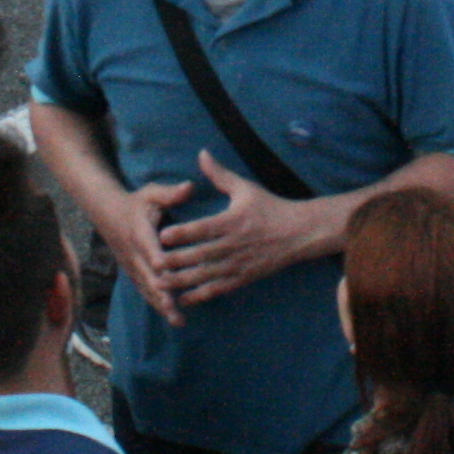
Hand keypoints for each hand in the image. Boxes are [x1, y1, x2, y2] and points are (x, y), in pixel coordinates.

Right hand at [99, 178, 197, 324]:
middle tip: (177, 311)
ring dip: (160, 304)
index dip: (157, 261)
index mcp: (139, 232)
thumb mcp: (151, 193)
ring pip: (146, 288)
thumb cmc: (136, 201)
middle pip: (148, 276)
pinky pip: (144, 289)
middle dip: (162, 294)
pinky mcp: (132, 272)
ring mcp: (131, 265)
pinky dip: (156, 303)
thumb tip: (189, 187)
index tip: (168, 274)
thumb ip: (170, 193)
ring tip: (177, 321)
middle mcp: (133, 252)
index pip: (148, 248)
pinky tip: (169, 316)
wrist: (107, 212)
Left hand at [159, 152, 324, 303]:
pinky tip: (183, 299)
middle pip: (200, 255)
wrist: (300, 234)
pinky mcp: (243, 278)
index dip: (183, 232)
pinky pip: (218, 289)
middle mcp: (234, 245)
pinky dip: (200, 295)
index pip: (203, 228)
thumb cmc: (271, 208)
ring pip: (206, 275)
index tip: (162, 235)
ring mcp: (238, 264)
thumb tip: (201, 154)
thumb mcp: (246, 189)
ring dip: (182, 281)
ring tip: (160, 283)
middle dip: (176, 260)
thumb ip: (220, 174)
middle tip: (153, 263)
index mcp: (233, 222)